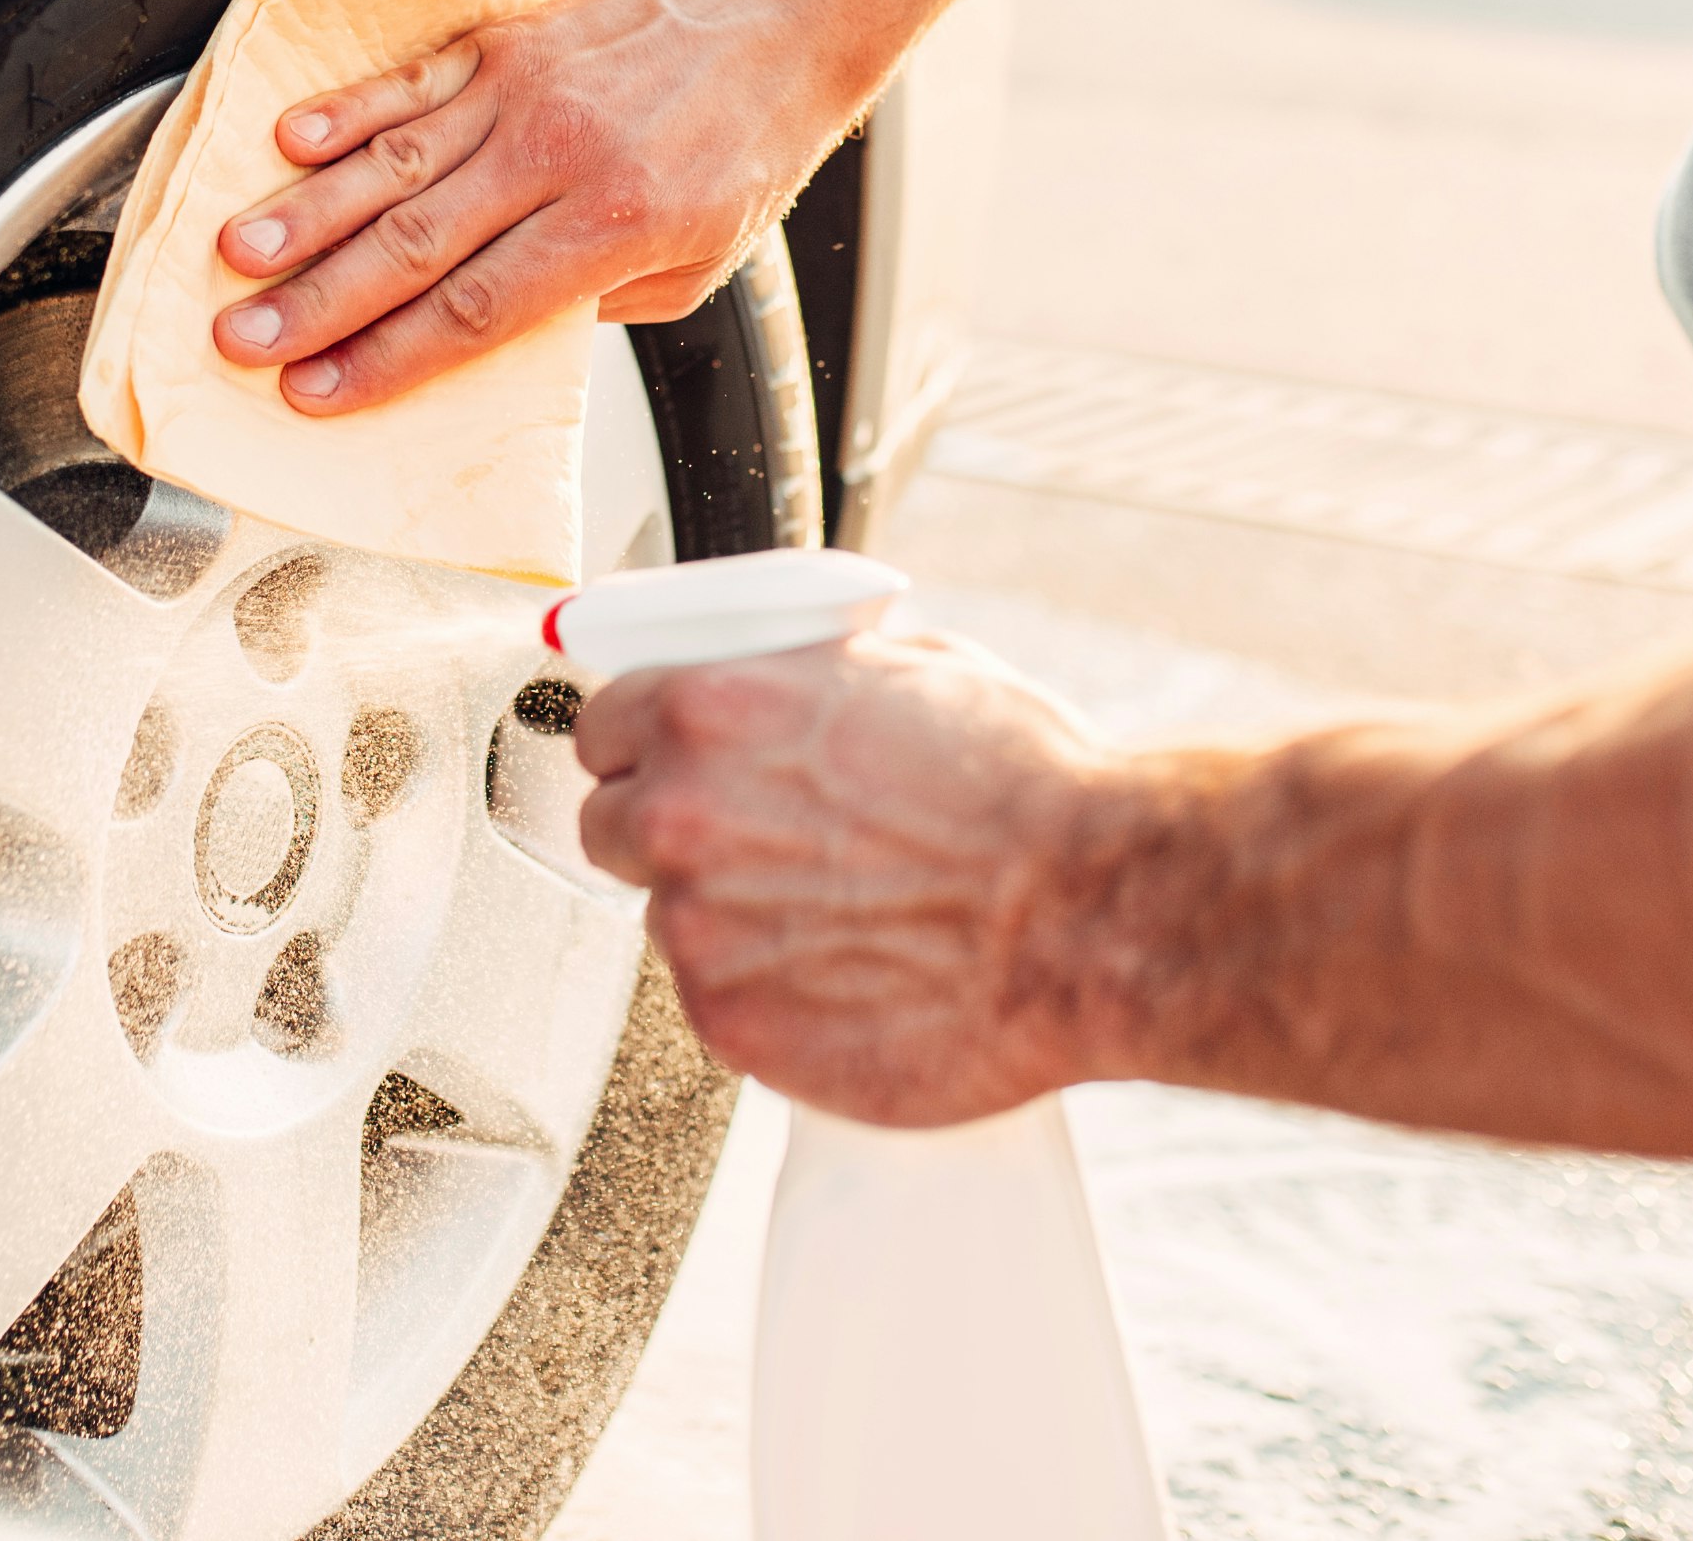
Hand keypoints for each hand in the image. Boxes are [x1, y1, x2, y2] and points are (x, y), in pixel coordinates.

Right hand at [208, 0, 865, 413]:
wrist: (770, 17)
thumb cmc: (740, 147)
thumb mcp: (698, 265)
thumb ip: (591, 302)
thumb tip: (492, 337)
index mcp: (613, 225)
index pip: (476, 311)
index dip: (387, 358)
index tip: (318, 393)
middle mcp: (558, 157)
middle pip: (415, 245)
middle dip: (317, 302)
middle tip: (241, 339)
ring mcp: (523, 93)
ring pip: (394, 162)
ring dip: (306, 212)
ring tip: (237, 253)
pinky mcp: (503, 44)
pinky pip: (409, 83)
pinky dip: (346, 111)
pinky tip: (288, 141)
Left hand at [572, 627, 1122, 1125]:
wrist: (1088, 913)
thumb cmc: (1023, 791)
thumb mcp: (905, 667)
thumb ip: (805, 680)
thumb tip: (783, 683)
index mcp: (707, 710)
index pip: (604, 728)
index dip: (642, 749)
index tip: (666, 766)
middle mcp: (681, 816)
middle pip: (611, 827)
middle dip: (667, 833)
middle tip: (750, 845)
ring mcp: (698, 929)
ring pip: (669, 918)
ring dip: (724, 917)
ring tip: (832, 916)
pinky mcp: (731, 1025)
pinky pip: (716, 999)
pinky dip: (765, 991)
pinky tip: (843, 972)